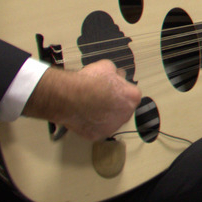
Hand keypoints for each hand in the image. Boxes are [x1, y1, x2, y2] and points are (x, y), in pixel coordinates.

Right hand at [24, 60, 140, 141]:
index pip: (130, 93)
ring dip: (103, 115)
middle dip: (113, 103)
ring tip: (90, 106)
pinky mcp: (97, 135)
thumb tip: (116, 74)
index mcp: (133, 97)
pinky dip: (91, 123)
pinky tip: (83, 115)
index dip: (119, 89)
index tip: (110, 87)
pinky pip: (96, 128)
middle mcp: (127, 115)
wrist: (69, 96)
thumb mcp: (107, 66)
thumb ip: (116, 73)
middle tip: (100, 96)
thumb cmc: (90, 81)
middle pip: (122, 108)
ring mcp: (112, 127)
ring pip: (110, 120)